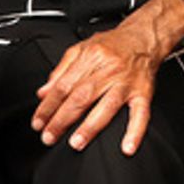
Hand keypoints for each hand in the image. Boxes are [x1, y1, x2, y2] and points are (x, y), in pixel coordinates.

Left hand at [32, 20, 164, 153]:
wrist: (144, 36)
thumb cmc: (114, 44)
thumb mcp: (82, 48)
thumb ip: (61, 71)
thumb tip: (44, 93)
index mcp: (91, 56)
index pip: (64, 85)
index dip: (48, 106)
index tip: (39, 122)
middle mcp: (109, 68)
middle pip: (82, 96)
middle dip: (62, 119)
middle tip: (49, 136)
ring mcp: (127, 81)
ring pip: (107, 105)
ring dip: (90, 126)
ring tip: (76, 142)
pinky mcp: (144, 91)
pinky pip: (140, 113)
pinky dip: (135, 131)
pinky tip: (127, 147)